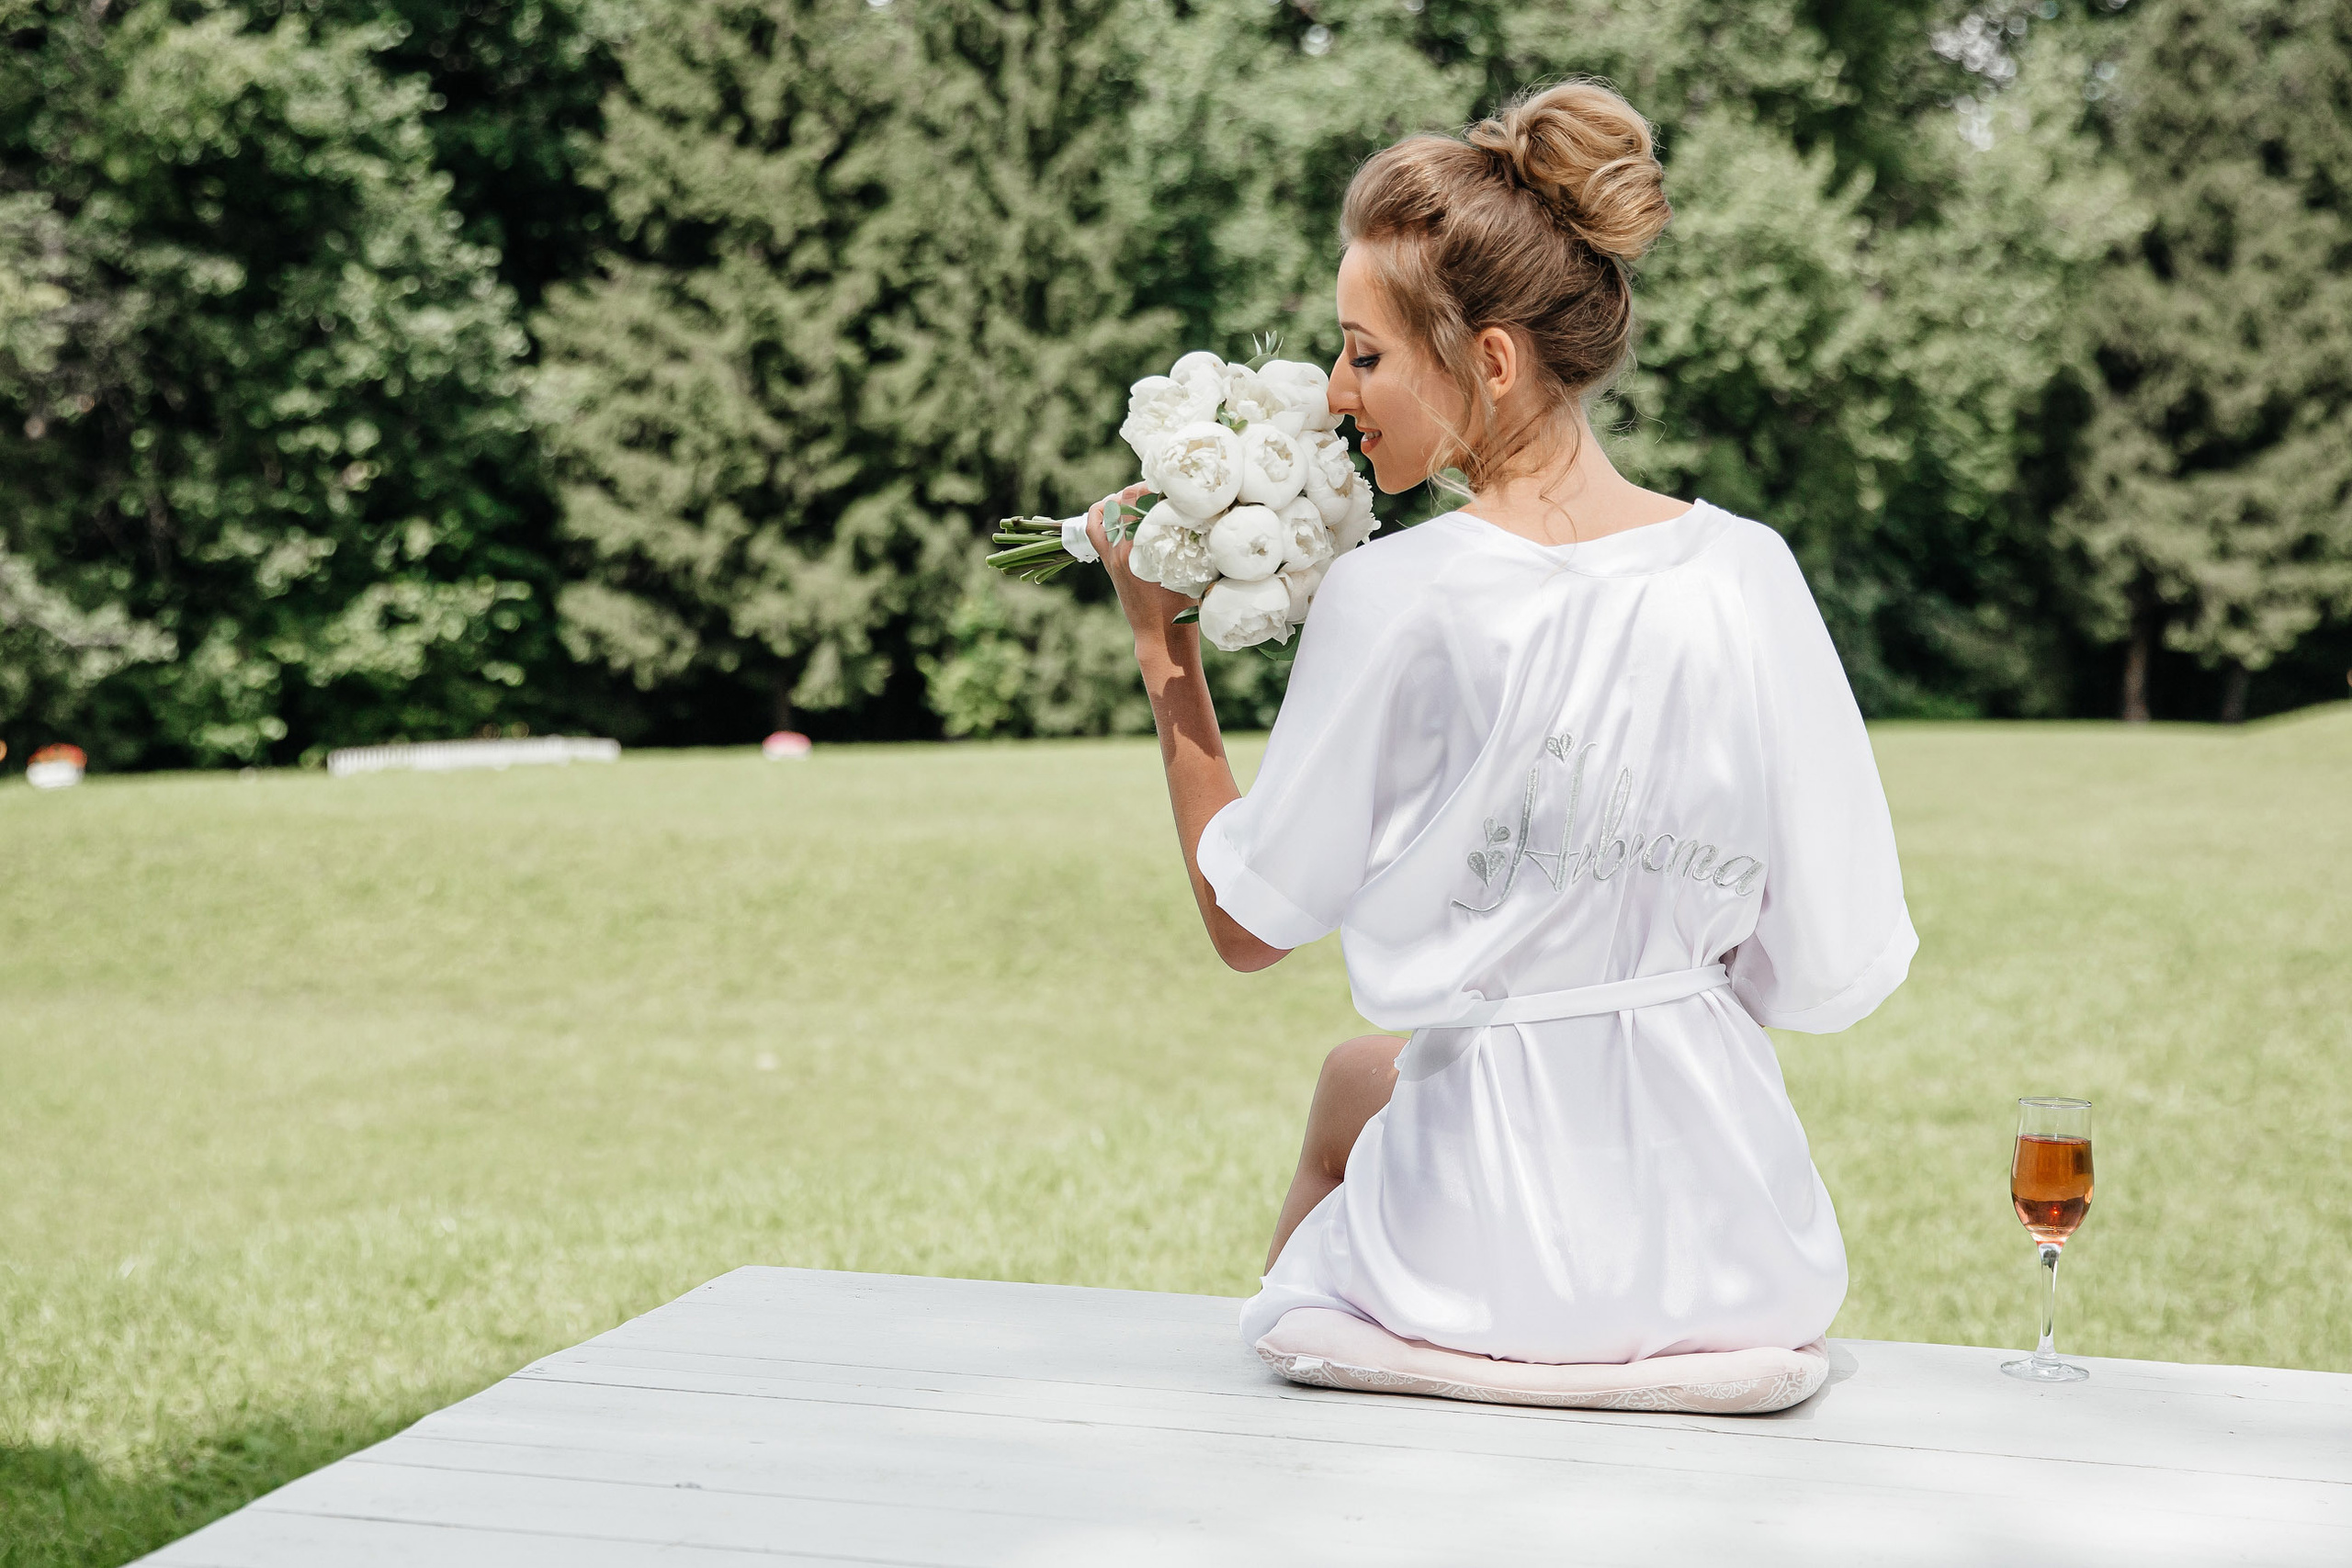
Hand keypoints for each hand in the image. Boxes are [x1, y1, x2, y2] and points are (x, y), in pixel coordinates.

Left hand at [1087, 485, 1198, 665]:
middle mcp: (1125, 547)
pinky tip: (1113, 509)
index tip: (1171, 485)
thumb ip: (1192, 544)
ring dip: (1120, 498)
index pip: (1145, 500)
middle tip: (1156, 489)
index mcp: (1146, 547)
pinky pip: (1094, 529)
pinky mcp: (1107, 561)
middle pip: (1126, 499)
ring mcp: (1113, 554)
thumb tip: (1203, 516)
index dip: (1157, 486)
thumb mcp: (1191, 572)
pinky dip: (1100, 513)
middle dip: (1140, 488)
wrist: (1159, 635)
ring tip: (1136, 498)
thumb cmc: (1181, 607)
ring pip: (1108, 509)